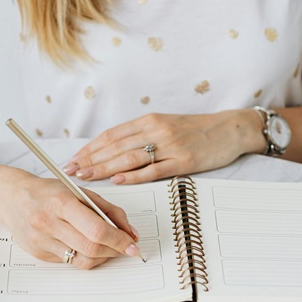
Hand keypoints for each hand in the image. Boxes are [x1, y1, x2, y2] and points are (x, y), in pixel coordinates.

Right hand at [0, 174, 141, 268]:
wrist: (12, 197)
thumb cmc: (47, 192)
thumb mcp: (79, 191)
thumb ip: (108, 210)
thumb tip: (130, 232)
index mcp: (62, 202)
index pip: (97, 230)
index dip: (119, 240)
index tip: (132, 244)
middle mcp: (49, 223)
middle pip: (91, 248)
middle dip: (115, 250)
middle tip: (126, 249)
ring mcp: (42, 241)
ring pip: (82, 260)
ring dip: (102, 257)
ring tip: (109, 248)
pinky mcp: (39, 254)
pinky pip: (70, 262)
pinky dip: (85, 257)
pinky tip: (87, 247)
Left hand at [64, 110, 267, 183]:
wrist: (230, 129)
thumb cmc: (196, 130)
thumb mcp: (165, 125)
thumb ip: (141, 136)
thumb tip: (112, 151)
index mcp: (149, 121)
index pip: (112, 135)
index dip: (90, 148)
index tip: (74, 158)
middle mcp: (156, 130)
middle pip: (115, 146)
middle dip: (90, 160)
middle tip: (71, 171)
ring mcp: (170, 146)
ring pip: (129, 158)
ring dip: (104, 168)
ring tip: (85, 177)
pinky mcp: (183, 161)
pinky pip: (153, 170)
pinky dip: (134, 175)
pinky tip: (117, 180)